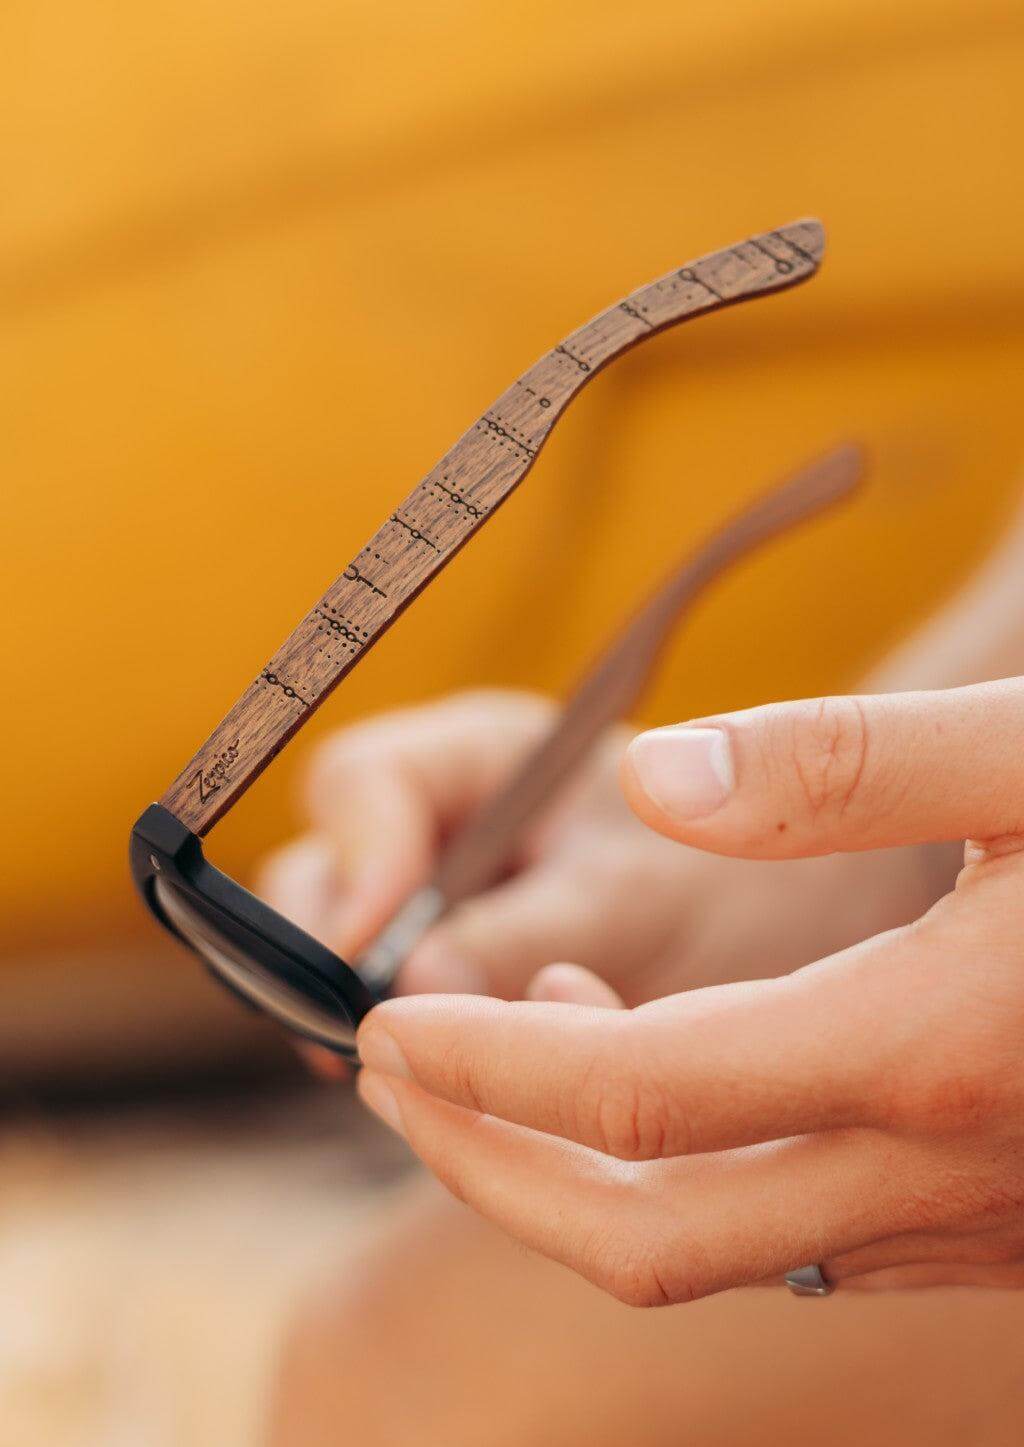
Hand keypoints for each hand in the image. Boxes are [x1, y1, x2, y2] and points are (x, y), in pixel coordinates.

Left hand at [355, 680, 1023, 1301]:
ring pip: (712, 1251)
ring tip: (504, 1046)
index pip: (634, 1096)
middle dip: (484, 1165)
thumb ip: (839, 764)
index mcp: (925, 1050)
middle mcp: (931, 1172)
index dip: (486, 1064)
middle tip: (386, 1074)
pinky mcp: (986, 1225)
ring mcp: (961, 1222)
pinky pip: (790, 1233)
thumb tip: (647, 782)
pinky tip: (670, 1068)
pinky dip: (681, 1169)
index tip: (387, 1021)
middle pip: (642, 1240)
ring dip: (575, 1168)